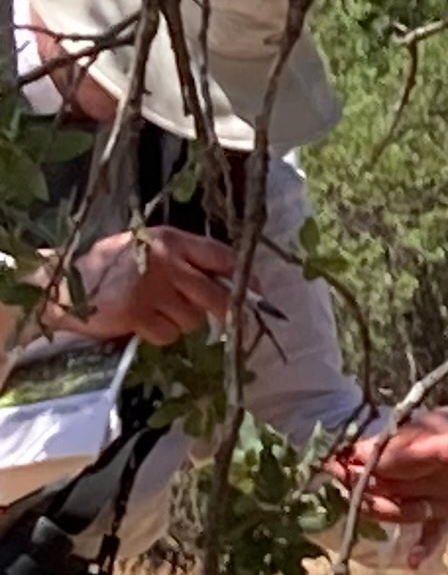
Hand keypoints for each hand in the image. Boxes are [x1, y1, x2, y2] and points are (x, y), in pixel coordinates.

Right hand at [46, 225, 249, 344]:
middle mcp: (168, 261)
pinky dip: (159, 334)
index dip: (246, 278)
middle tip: (226, 319)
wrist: (60, 284)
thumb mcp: (147, 249)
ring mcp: (152, 288)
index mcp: (172, 240)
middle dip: (226, 312)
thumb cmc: (109, 268)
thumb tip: (231, 283)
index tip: (261, 294)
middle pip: (219, 295)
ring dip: (180, 322)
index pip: (224, 257)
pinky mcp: (137, 312)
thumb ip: (184, 260)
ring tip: (154, 311)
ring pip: (194, 320)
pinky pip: (169, 334)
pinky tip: (140, 322)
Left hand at [323, 406, 447, 571]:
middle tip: (335, 469)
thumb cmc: (441, 432)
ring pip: (406, 510)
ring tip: (349, 495)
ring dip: (372, 506)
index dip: (369, 457)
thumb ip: (389, 440)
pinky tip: (412, 562)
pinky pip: (436, 535)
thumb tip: (350, 455)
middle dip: (362, 477)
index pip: (400, 458)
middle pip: (399, 485)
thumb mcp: (421, 424)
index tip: (345, 453)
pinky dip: (424, 548)